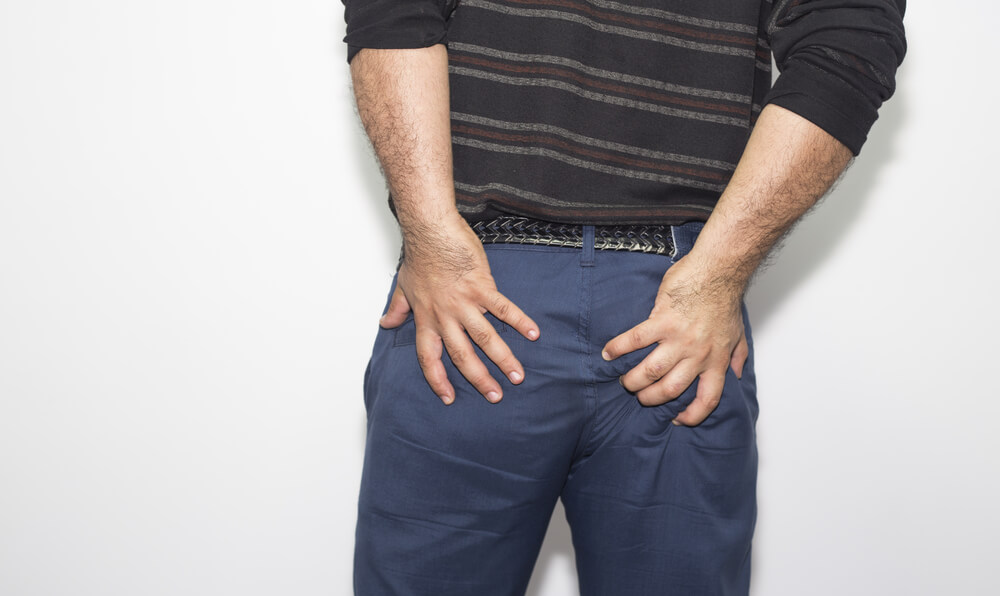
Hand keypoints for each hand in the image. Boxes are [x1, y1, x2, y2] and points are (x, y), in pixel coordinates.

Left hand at [380, 211, 539, 404]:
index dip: (437, 379)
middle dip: (479, 379)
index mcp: (426, 318)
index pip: (429, 357)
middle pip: (462, 355)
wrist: (430, 230)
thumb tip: (385, 323)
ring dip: (503, 358)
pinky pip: (503, 308)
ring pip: (485, 338)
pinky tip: (533, 333)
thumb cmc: (420, 255)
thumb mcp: (403, 286)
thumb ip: (397, 309)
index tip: (447, 397)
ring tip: (518, 376)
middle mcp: (445, 316)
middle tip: (495, 396)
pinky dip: (518, 321)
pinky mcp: (482, 286)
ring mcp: (464, 302)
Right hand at [601, 254, 748, 425]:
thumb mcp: (739, 333)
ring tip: (624, 380)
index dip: (691, 415)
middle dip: (649, 398)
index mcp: (716, 360)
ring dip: (632, 380)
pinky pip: (635, 340)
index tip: (677, 419)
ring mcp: (679, 339)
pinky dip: (618, 348)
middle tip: (639, 394)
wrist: (718, 271)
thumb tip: (735, 374)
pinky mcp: (662, 320)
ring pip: (650, 371)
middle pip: (669, 389)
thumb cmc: (726, 299)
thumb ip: (737, 356)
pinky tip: (608, 353)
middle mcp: (697, 355)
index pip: (706, 399)